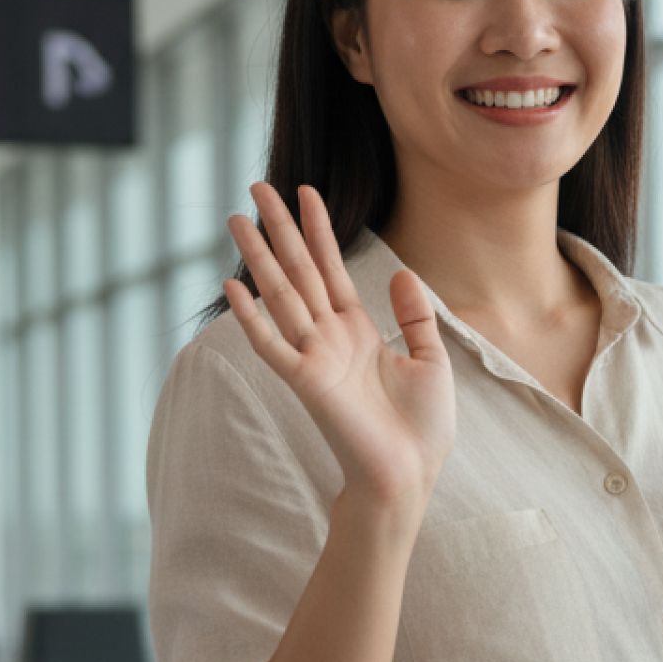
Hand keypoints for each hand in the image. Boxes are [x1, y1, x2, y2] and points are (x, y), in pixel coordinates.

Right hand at [224, 182, 455, 499]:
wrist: (410, 475)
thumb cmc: (421, 428)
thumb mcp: (430, 360)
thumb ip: (414, 316)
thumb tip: (403, 272)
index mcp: (357, 330)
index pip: (332, 268)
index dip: (319, 230)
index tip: (307, 191)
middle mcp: (329, 338)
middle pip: (298, 271)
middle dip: (279, 229)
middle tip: (257, 186)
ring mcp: (314, 358)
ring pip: (280, 296)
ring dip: (258, 257)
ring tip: (238, 220)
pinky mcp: (306, 383)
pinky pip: (272, 344)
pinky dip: (251, 318)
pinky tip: (232, 287)